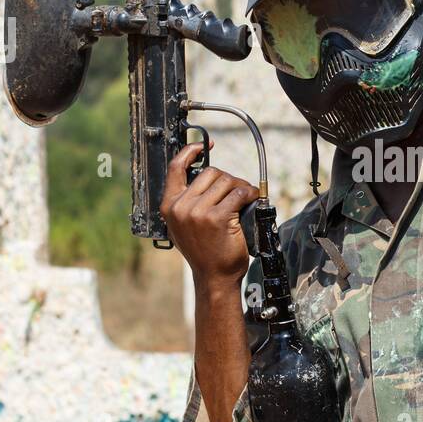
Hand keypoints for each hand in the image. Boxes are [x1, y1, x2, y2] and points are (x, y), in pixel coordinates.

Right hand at [160, 142, 258, 287]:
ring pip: (226, 181)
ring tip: (245, 198)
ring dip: (240, 187)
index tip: (204, 145)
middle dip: (228, 179)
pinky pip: (238, 194)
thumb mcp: (183, 225)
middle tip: (238, 191)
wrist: (213, 277)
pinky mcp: (218, 218)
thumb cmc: (203, 251)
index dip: (190, 151)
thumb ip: (187, 202)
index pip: (176, 168)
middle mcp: (181, 207)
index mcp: (169, 206)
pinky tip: (253, 200)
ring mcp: (198, 212)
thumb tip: (207, 178)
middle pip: (210, 173)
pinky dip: (250, 194)